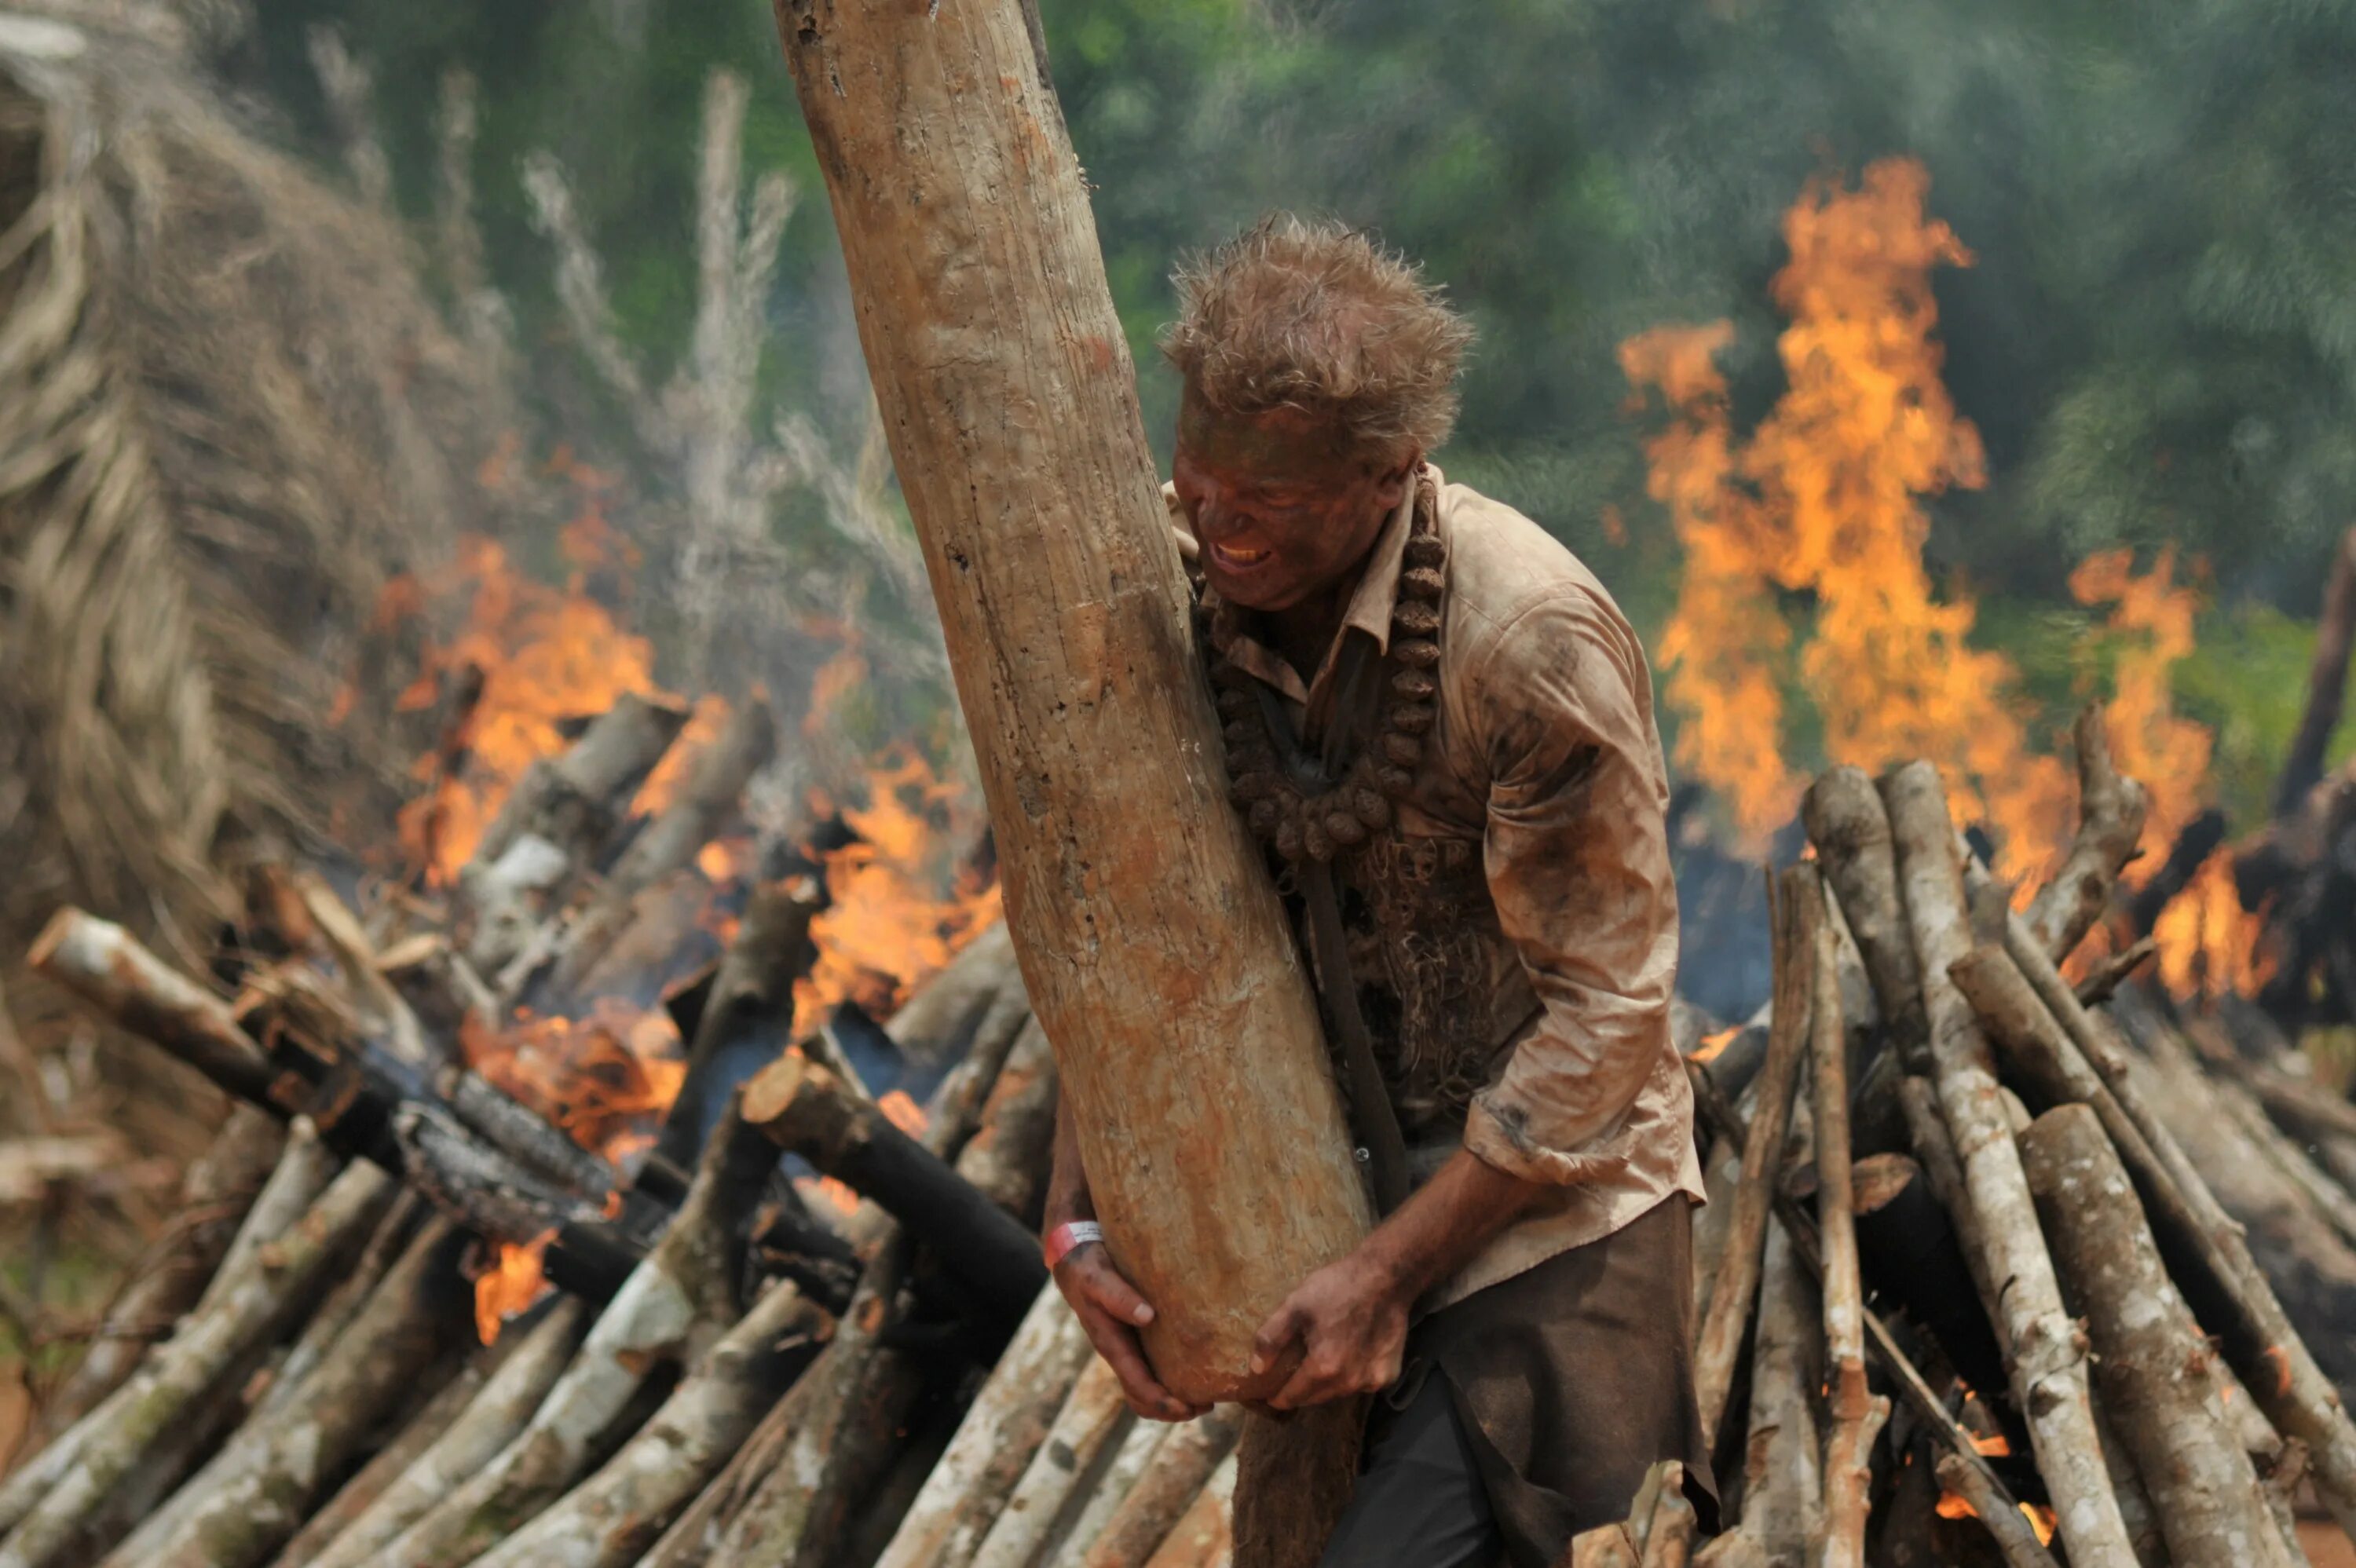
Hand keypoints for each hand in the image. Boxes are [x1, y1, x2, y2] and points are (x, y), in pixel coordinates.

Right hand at [1053, 1243, 1208, 1422]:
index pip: (1137, 1387)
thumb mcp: (1100, 1279)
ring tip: (1206, 1396)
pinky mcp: (1136, 1339)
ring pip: (1148, 1389)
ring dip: (1174, 1400)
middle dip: (1172, 1411)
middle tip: (1206, 1406)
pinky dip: (1173, 1379)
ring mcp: (1128, 1349)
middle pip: (1143, 1399)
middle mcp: (1120, 1354)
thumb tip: (1147, 1316)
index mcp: (1111, 1345)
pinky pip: (1153, 1370)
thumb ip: (1119, 1297)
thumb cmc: (1089, 1270)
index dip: (1163, 1403)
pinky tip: (1196, 1369)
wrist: (1076, 1262)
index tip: (1189, 1409)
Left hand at [1250, 1251, 1409, 1410]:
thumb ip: (1271, 1338)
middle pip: (1315, 1399)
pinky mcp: (1388, 1375)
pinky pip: (1362, 1385)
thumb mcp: (1295, 1305)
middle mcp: (1348, 1382)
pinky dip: (1352, 1377)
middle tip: (1292, 1378)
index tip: (1270, 1394)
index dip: (1278, 1397)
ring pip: (1339, 1392)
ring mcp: (1371, 1381)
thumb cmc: (1337, 1287)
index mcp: (1323, 1367)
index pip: (1293, 1397)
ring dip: (1326, 1385)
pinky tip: (1349, 1357)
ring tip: (1320, 1365)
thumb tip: (1257, 1369)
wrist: (1385, 1277)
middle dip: (1301, 1392)